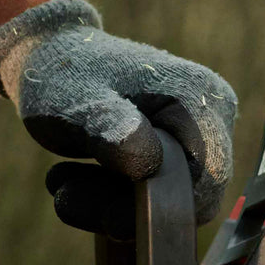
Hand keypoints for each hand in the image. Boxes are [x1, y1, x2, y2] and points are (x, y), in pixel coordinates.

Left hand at [0, 0, 237, 224]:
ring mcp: (198, 135)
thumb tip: (145, 162)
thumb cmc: (64, 73)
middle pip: (188, 195)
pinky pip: (157, 193)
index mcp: (200, 99)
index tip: (104, 211)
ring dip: (112, 204)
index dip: (161, 208)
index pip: (207, 181)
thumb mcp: (75, 100)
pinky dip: (114, 196)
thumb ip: (109, 126)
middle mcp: (213, 118)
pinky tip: (76, 181)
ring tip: (60, 185)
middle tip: (64, 197)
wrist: (52, 54)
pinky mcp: (179, 151)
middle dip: (125, 207)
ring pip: (169, 199)